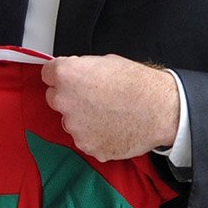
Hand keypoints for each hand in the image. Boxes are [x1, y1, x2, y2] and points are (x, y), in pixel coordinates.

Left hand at [42, 55, 180, 161]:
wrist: (160, 109)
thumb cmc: (138, 84)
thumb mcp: (106, 62)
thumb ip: (82, 69)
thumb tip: (76, 75)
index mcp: (67, 75)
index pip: (47, 74)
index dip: (61, 76)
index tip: (69, 79)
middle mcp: (64, 101)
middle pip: (55, 98)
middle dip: (70, 98)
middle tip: (94, 97)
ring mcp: (74, 127)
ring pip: (70, 121)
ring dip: (82, 118)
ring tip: (109, 113)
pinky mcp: (87, 146)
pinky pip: (85, 139)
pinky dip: (95, 135)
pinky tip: (113, 126)